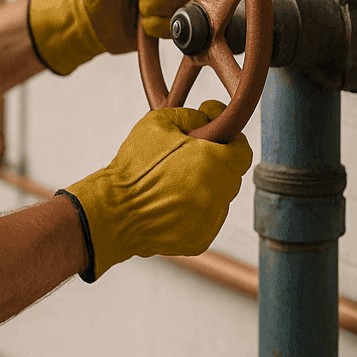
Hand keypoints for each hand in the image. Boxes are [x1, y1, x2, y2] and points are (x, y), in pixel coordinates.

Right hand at [62, 100, 252, 279]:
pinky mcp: (200, 239)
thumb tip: (208, 118)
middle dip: (215, 164)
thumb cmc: (133, 168)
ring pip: (219, 198)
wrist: (113, 212)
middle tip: (187, 159)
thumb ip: (191, 116)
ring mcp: (211, 219)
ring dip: (205, 188)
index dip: (230, 141)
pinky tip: (171, 204)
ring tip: (174, 185)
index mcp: (213, 162)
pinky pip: (207, 219)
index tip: (214, 139)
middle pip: (230, 175)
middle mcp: (218, 193)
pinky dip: (195, 210)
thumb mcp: (158, 123)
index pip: (243, 151)